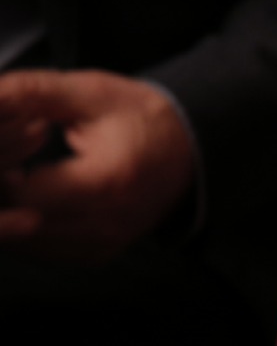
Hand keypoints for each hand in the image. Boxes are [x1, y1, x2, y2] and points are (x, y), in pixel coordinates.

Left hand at [0, 70, 195, 262]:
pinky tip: (29, 200)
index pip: (26, 196)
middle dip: (2, 194)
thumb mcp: (89, 92)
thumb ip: (31, 92)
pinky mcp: (100, 253)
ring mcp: (106, 243)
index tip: (9, 144)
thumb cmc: (139, 119)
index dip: (1, 170)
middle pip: (21, 225)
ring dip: (10, 214)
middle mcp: (109, 223)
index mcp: (109, 181)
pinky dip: (26, 230)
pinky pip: (45, 253)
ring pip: (27, 245)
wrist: (190, 151)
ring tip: (15, 178)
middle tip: (7, 162)